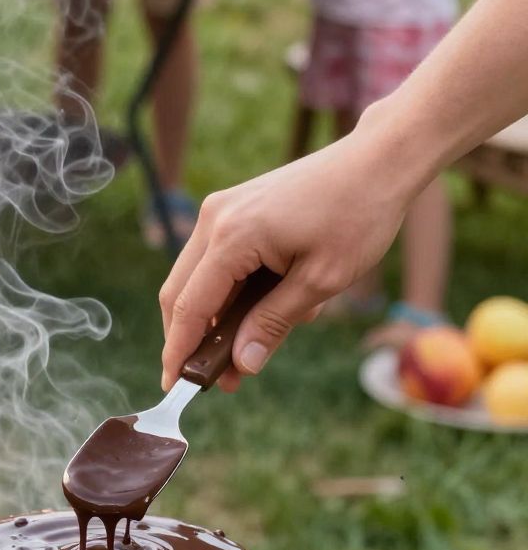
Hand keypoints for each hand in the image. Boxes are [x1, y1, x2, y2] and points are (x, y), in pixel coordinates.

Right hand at [158, 134, 409, 390]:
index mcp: (232, 236)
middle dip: (193, 339)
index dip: (179, 351)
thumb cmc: (357, 217)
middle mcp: (215, 218)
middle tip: (217, 380)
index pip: (190, 306)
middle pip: (180, 292)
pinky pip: (218, 259)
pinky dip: (231, 290)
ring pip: (197, 277)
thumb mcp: (320, 280)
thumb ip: (274, 322)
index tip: (173, 387)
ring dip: (216, 316)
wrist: (377, 162)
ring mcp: (222, 209)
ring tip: (251, 349)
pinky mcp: (236, 208)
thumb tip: (242, 364)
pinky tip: (268, 307)